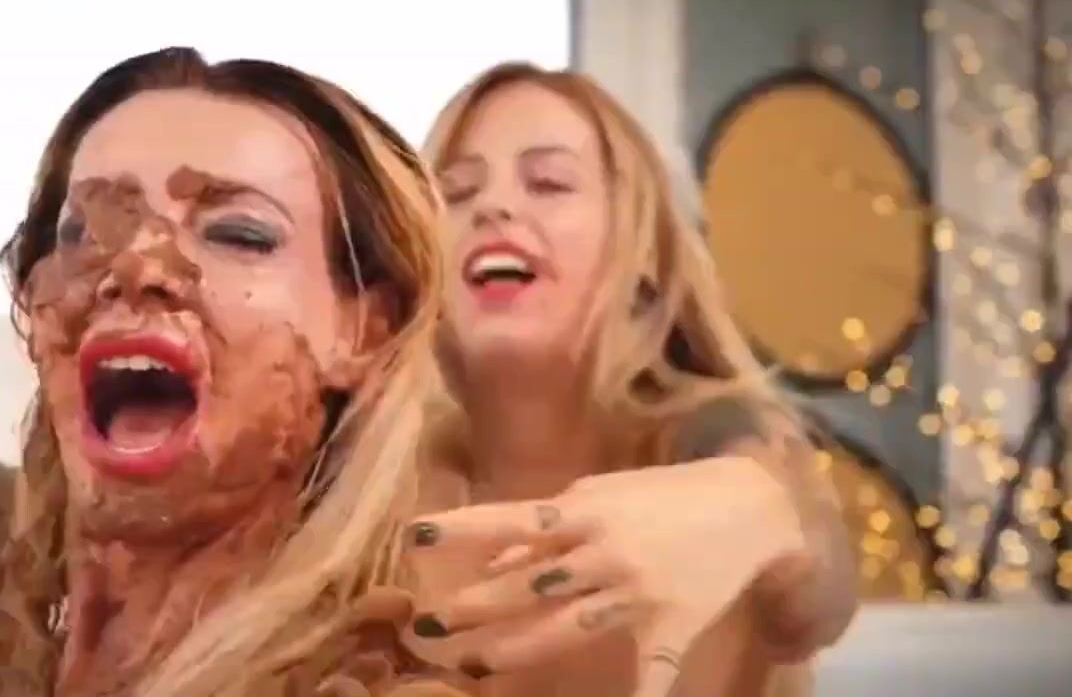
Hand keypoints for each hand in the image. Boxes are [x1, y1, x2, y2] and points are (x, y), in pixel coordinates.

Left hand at [402, 457, 804, 695]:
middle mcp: (604, 553)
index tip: (413, 535)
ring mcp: (637, 593)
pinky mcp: (671, 625)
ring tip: (473, 660)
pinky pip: (652, 669)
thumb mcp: (599, 495)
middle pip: (528, 584)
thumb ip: (548, 528)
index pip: (510, 521)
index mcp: (584, 513)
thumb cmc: (662, 494)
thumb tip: (499, 558)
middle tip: (433, 622)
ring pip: (569, 626)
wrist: (748, 504)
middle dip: (478, 604)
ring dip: (520, 646)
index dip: (461, 529)